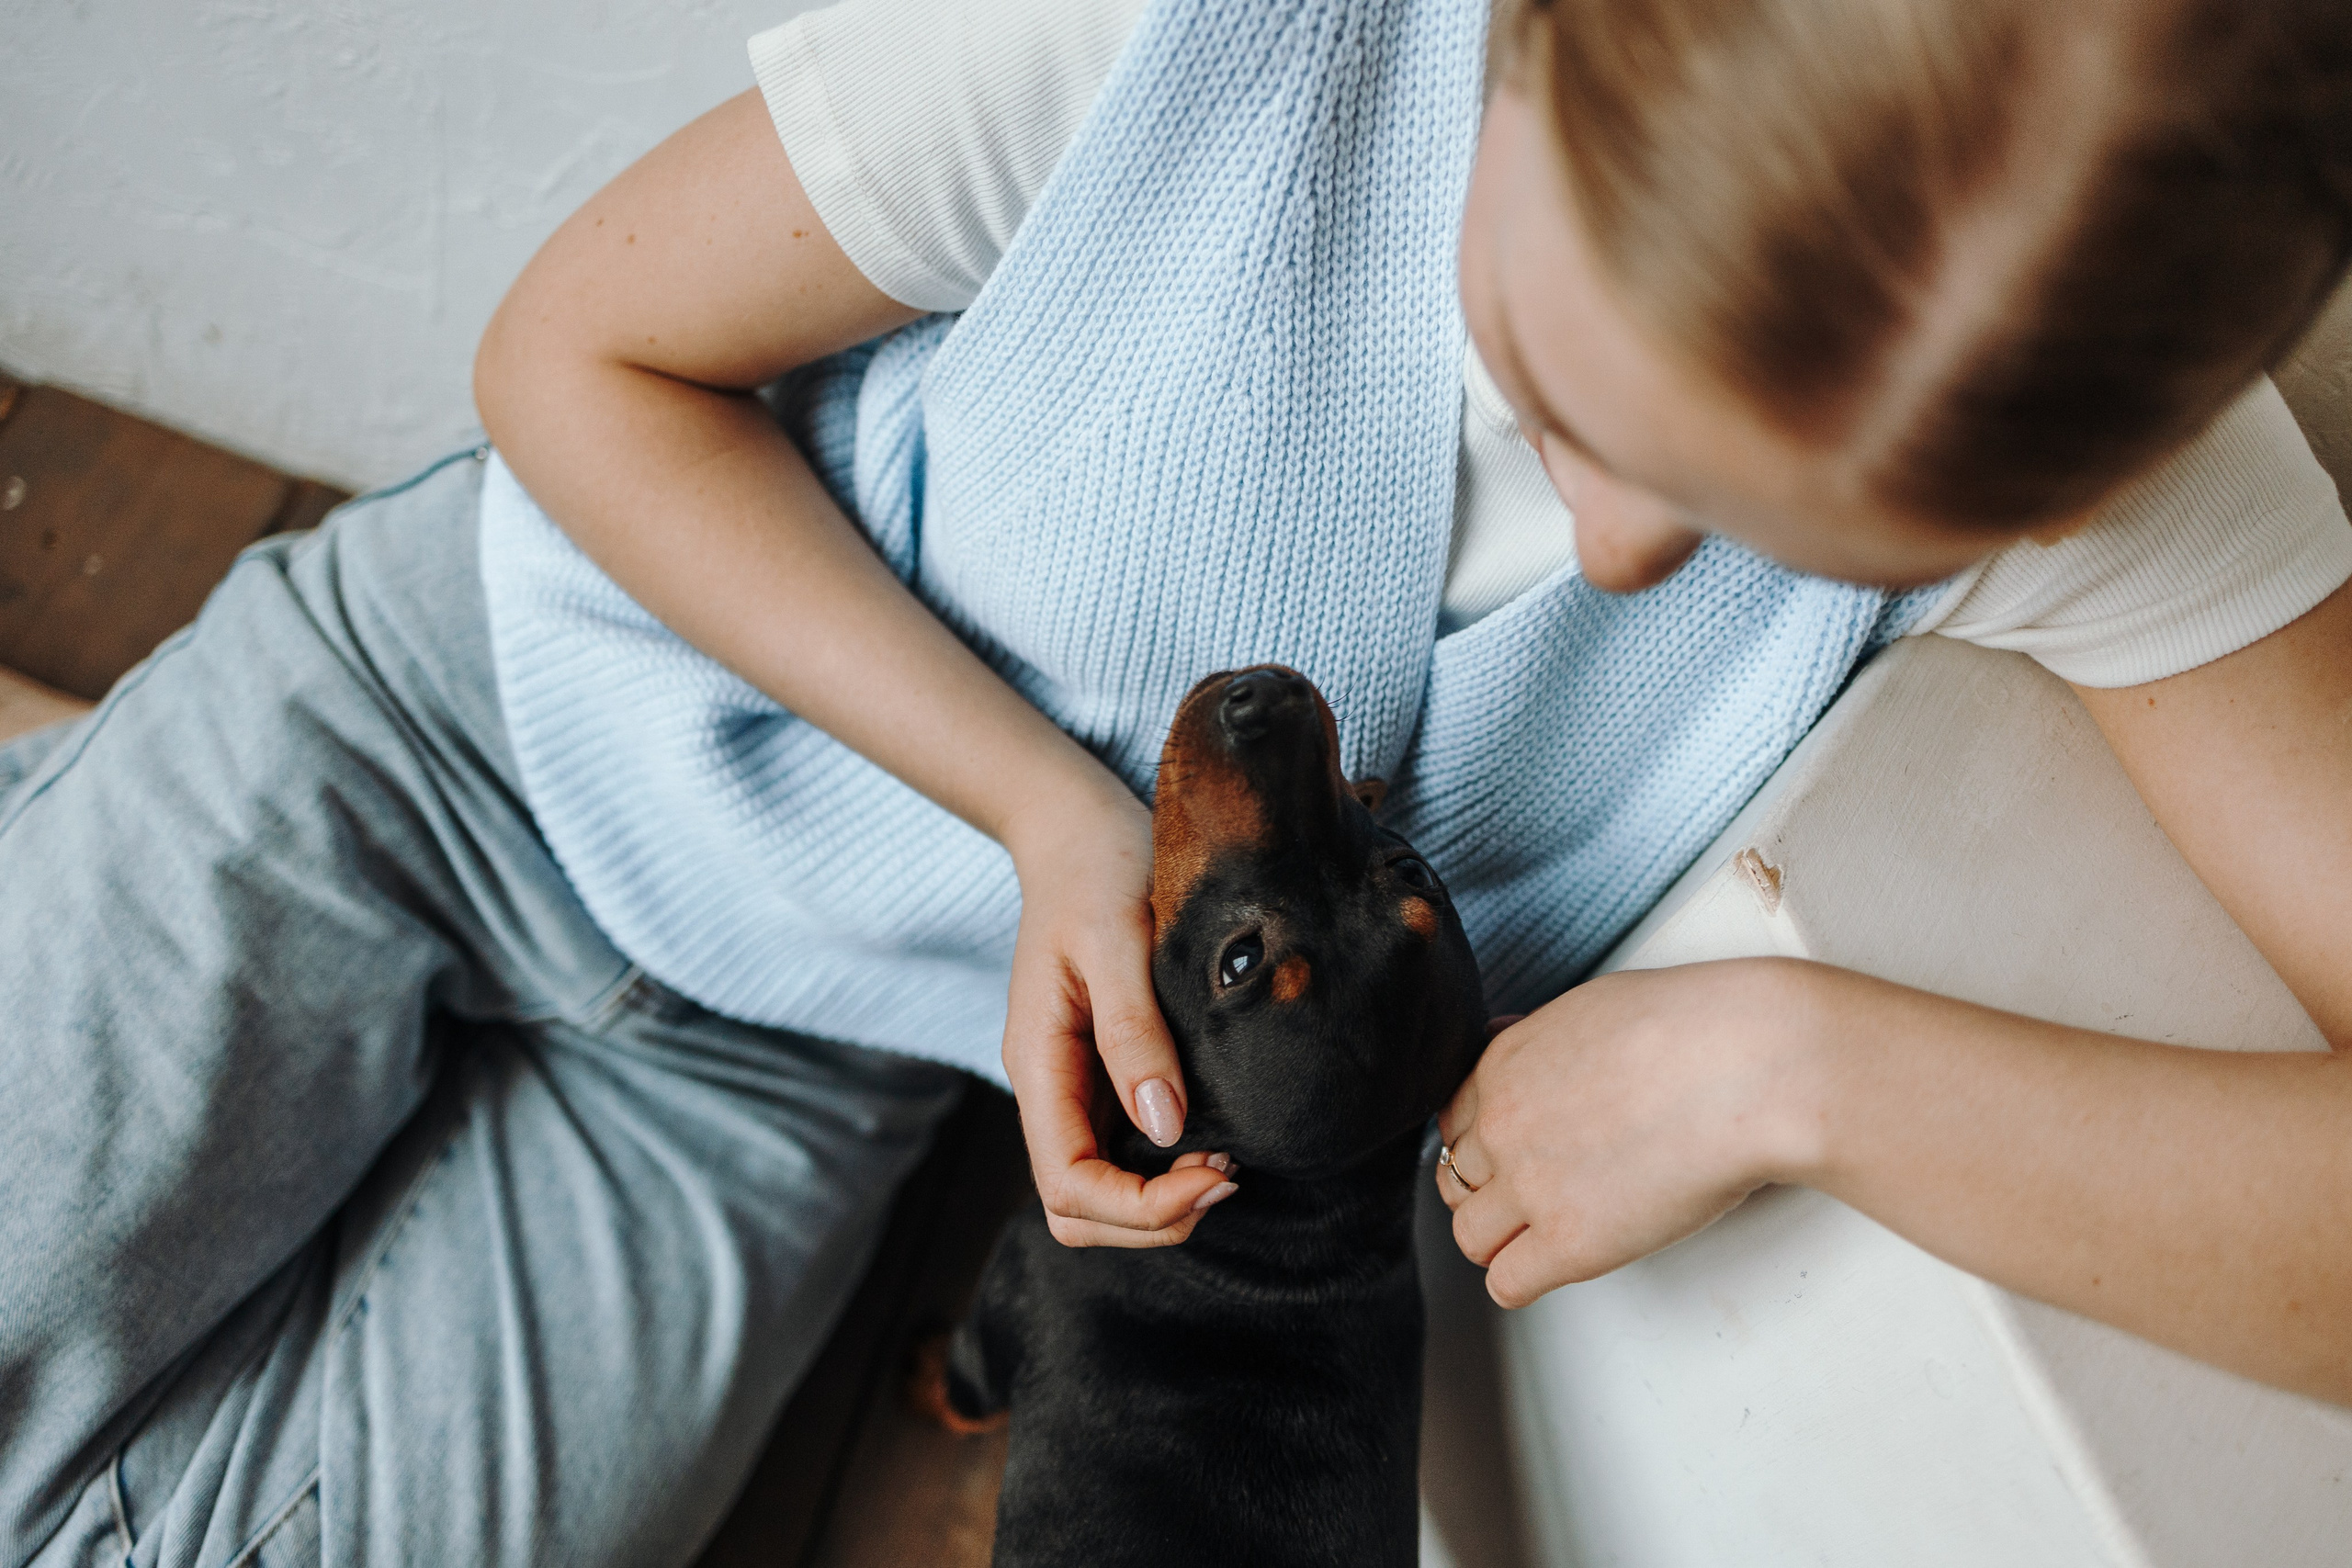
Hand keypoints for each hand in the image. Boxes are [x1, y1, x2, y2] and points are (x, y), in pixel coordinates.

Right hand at [1000, 786, 1235, 1246]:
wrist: (1080, 827)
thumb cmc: (1100, 868)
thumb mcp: (1119, 939)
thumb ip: (1134, 1031)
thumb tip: (1164, 1126)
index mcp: (1039, 1062)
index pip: (1069, 1185)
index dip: (1141, 1206)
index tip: (1217, 1172)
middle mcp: (1050, 1088)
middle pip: (1076, 1211)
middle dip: (1153, 1218)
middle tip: (1230, 1172)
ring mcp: (1074, 1087)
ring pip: (1099, 1196)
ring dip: (1161, 1202)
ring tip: (1227, 1159)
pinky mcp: (1102, 1075)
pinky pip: (1123, 1155)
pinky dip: (1167, 1169)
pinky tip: (1216, 1133)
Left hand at [1436, 959, 1823, 1306]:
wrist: (1745, 1065)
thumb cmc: (1695, 1029)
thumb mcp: (1593, 1006)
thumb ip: (1539, 1036)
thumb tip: (1505, 1036)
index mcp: (1504, 1065)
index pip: (1454, 1124)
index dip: (1485, 1146)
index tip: (1512, 1158)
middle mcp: (1503, 1126)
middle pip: (1458, 1180)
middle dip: (1492, 1193)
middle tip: (1535, 1199)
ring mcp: (1531, 1186)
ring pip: (1471, 1237)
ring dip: (1502, 1241)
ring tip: (1547, 1236)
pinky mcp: (1570, 1242)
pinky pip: (1507, 1283)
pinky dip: (1524, 1280)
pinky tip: (1558, 1264)